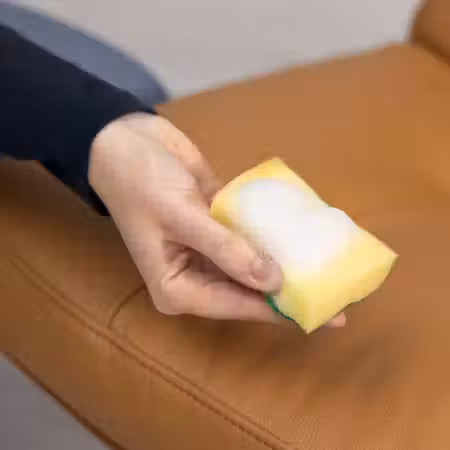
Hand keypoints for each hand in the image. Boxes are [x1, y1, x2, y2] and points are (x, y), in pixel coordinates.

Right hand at [89, 113, 345, 325]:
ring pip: (253, 264)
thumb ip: (226, 250)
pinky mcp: (220, 225)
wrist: (128, 141)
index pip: (235, 305)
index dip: (277, 310)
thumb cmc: (142, 183)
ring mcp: (210, 250)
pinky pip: (251, 236)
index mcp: (177, 288)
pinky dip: (274, 236)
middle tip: (335, 295)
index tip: (322, 315)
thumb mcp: (182, 217)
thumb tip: (273, 281)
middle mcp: (195, 275)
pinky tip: (305, 237)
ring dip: (285, 263)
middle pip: (248, 290)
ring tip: (328, 269)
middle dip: (286, 291)